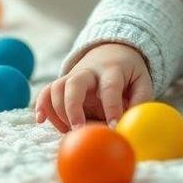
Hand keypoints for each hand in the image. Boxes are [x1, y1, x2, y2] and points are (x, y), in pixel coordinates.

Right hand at [35, 43, 152, 132]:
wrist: (112, 51)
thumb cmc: (129, 74)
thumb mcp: (142, 82)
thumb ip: (139, 102)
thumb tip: (133, 125)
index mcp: (112, 70)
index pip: (110, 88)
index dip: (111, 108)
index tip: (113, 127)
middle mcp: (89, 71)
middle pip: (74, 83)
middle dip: (73, 107)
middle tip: (78, 129)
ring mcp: (73, 76)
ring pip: (57, 88)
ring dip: (58, 111)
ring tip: (69, 130)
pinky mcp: (63, 83)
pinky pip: (47, 91)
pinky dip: (42, 105)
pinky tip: (41, 121)